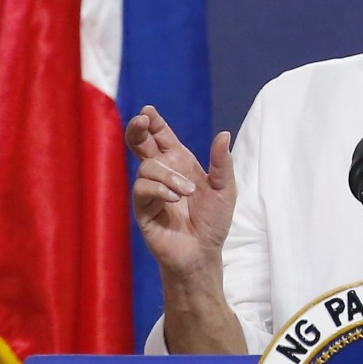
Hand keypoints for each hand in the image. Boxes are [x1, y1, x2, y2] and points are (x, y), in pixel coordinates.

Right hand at [125, 105, 235, 278]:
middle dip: (137, 130)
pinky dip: (158, 190)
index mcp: (180, 163)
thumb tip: (224, 134)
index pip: (161, 137)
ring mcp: (150, 191)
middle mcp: (162, 173)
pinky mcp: (143, 209)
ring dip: (168, 176)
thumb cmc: (213, 221)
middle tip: (141, 120)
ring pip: (147, 168)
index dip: (154, 123)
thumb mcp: (225, 189)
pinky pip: (142, 190)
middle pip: (140, 144)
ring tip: (187, 192)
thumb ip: (222, 163)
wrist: (204, 252)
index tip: (148, 111)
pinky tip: (174, 198)